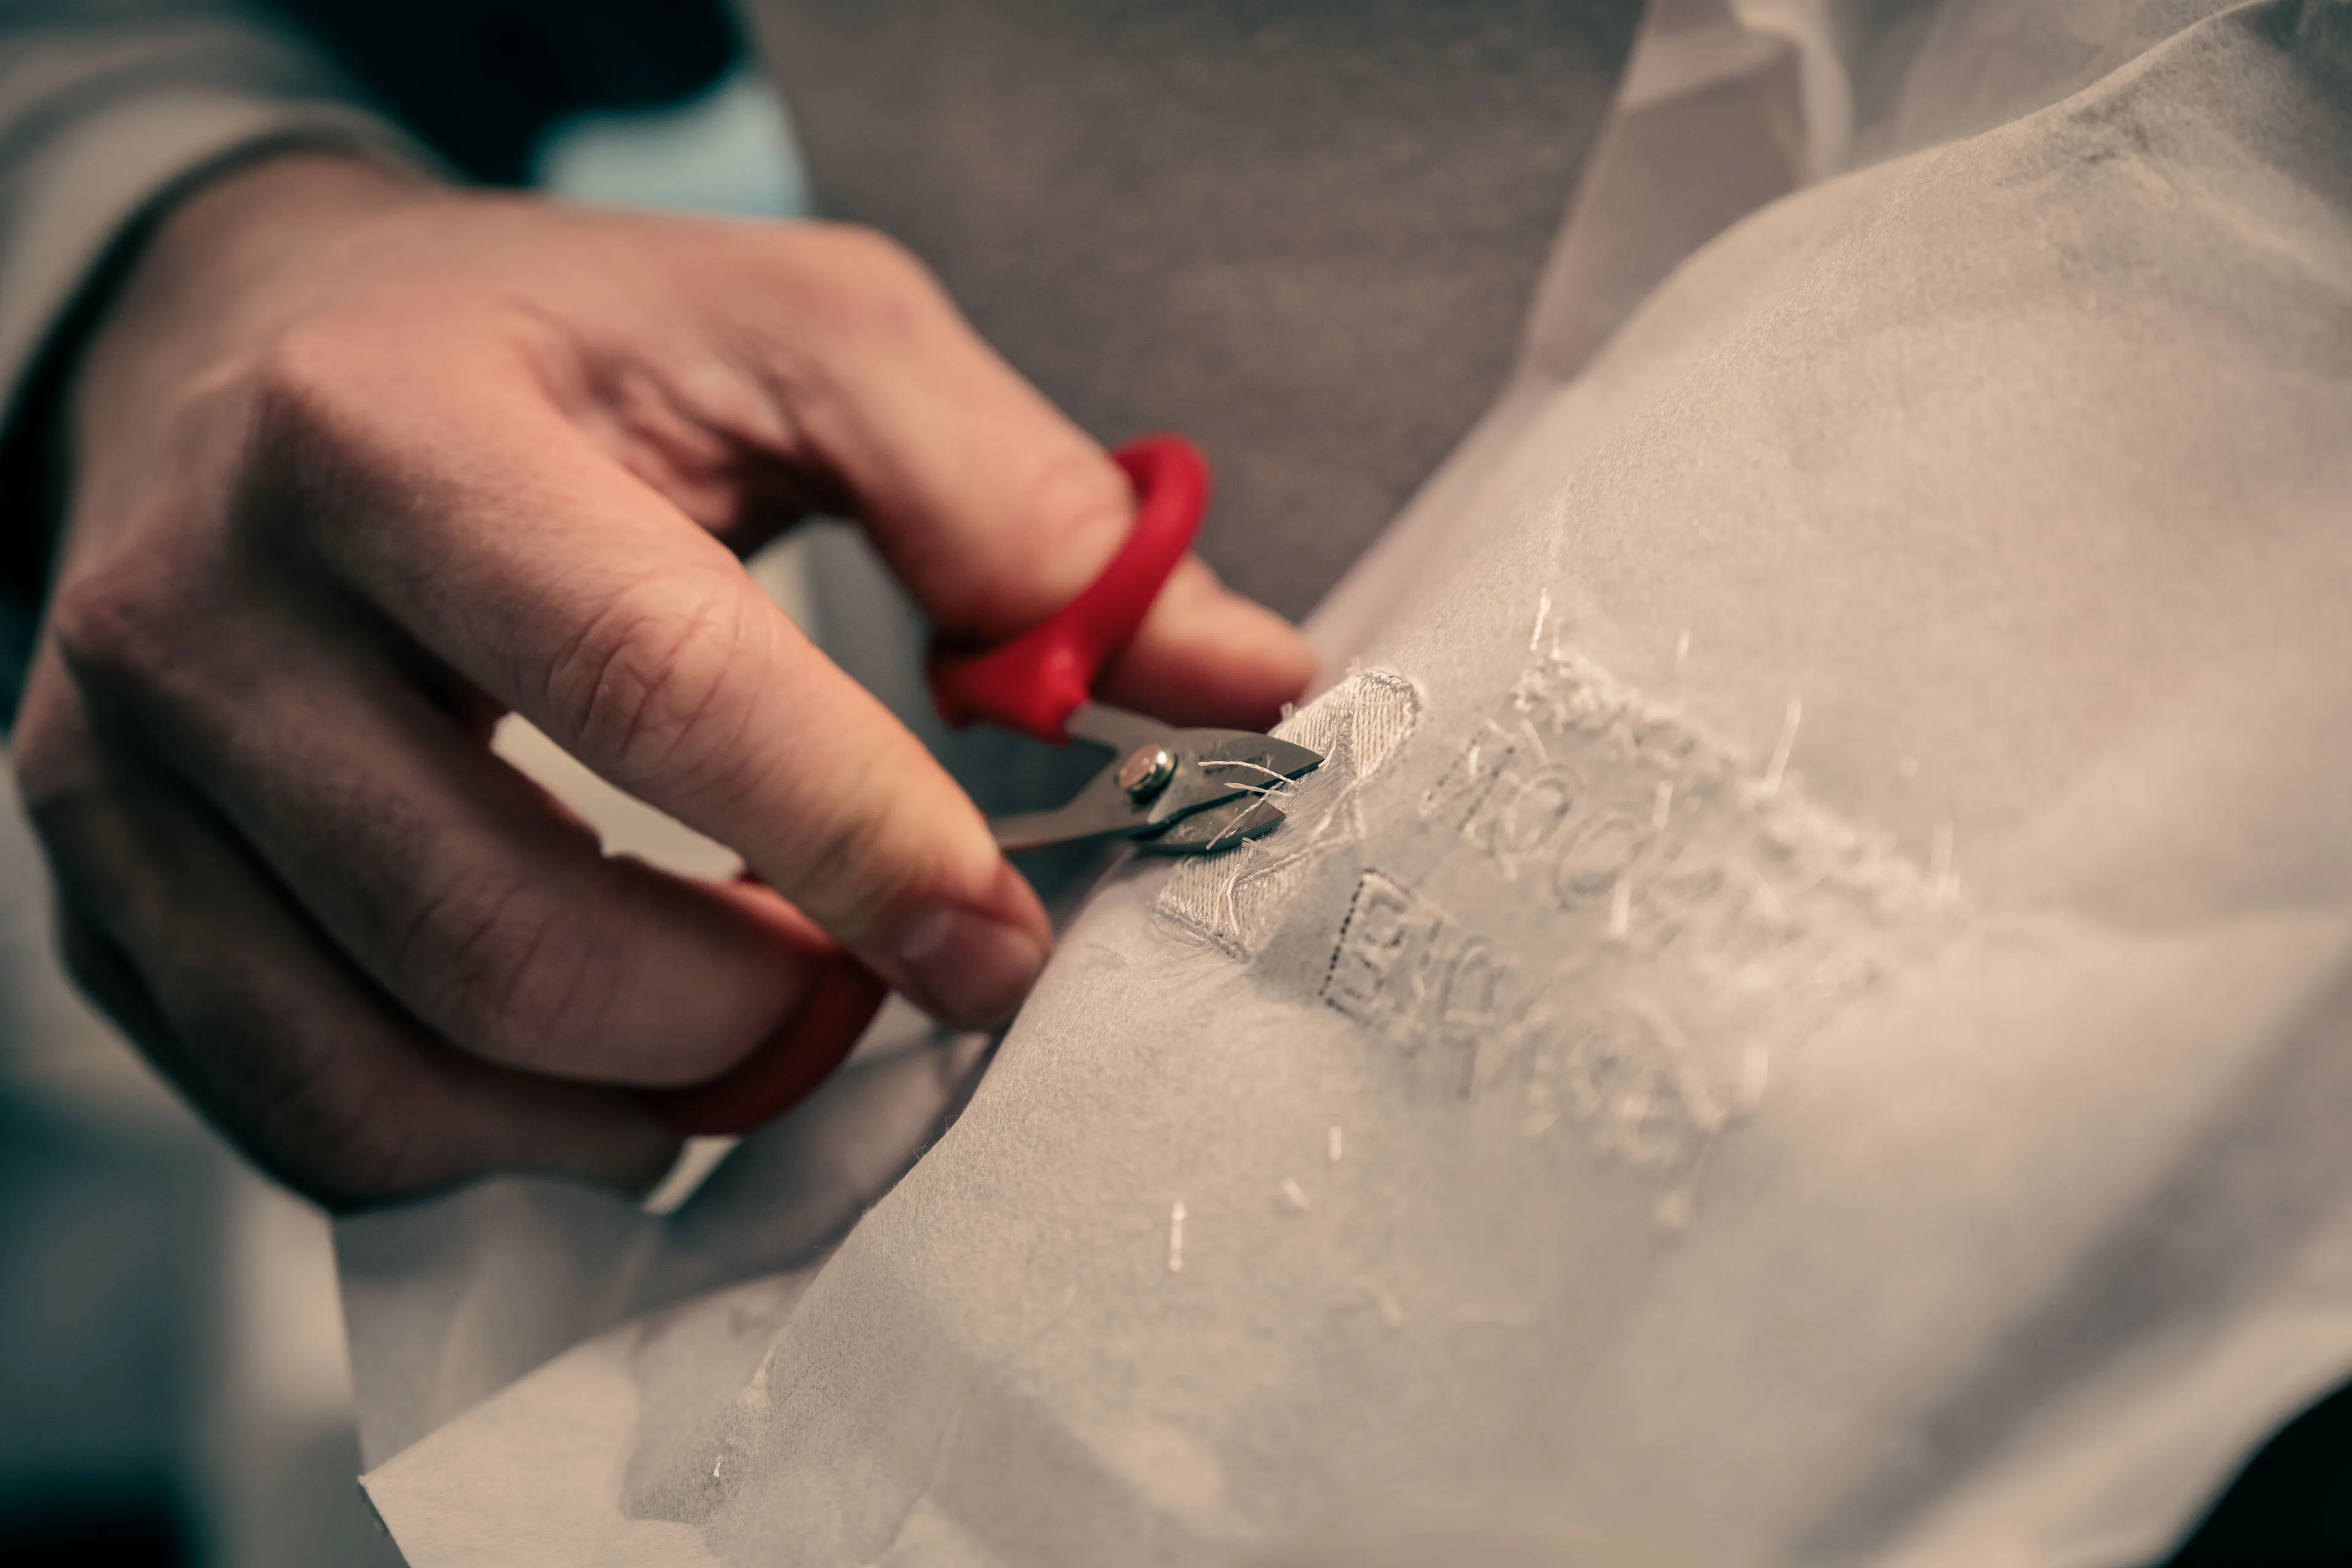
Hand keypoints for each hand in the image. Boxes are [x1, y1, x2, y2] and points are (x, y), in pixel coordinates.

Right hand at [11, 154, 1312, 1206]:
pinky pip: (304, 1112)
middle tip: (878, 978)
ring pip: (386, 1069)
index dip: (860, 841)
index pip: (651, 687)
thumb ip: (1027, 507)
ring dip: (631, 1099)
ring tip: (758, 1015)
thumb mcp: (809, 341)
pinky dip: (497, 1139)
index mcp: (392, 435)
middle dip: (747, 1008)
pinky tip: (609, 1061)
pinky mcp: (111, 895)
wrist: (255, 348)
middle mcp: (209, 613)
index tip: (1004, 946)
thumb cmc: (562, 347)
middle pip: (501, 932)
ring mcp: (124, 780)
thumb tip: (1248, 684)